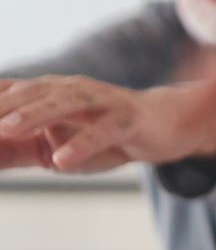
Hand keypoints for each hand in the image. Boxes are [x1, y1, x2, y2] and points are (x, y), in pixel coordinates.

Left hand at [0, 77, 215, 172]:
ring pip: (64, 102)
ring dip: (34, 113)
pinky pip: (103, 130)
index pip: (9, 94)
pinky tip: (63, 160)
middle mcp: (72, 89)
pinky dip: (82, 144)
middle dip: (2, 106)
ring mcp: (101, 101)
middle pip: (30, 92)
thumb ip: (15, 150)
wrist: (166, 127)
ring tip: (8, 129)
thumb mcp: (53, 146)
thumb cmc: (105, 135)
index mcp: (49, 93)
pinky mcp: (128, 118)